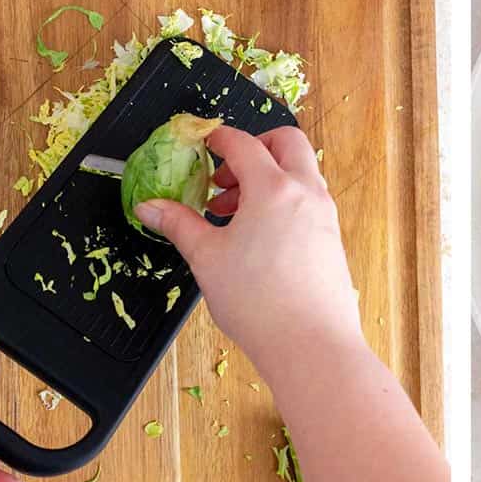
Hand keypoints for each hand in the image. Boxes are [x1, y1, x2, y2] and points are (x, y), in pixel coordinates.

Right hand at [133, 126, 363, 383]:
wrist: (311, 343)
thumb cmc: (257, 301)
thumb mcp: (206, 258)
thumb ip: (178, 224)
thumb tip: (149, 207)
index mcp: (273, 188)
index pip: (244, 144)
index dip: (219, 138)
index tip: (203, 143)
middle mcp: (306, 193)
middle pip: (286, 143)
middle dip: (255, 147)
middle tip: (225, 177)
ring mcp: (325, 215)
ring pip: (300, 173)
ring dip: (268, 177)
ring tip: (233, 213)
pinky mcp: (332, 238)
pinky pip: (308, 201)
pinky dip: (284, 201)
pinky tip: (259, 236)